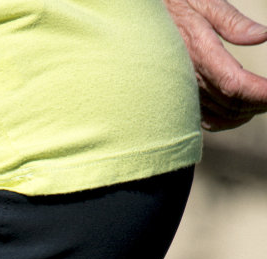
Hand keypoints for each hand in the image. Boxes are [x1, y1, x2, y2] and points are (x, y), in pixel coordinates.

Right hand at [165, 0, 266, 129]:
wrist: (130, 23)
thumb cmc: (168, 7)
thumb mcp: (200, 2)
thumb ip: (231, 21)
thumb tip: (262, 35)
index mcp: (199, 53)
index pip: (236, 85)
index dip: (261, 94)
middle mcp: (189, 78)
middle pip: (233, 103)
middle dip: (260, 103)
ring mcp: (182, 92)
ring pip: (223, 114)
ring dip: (247, 112)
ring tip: (263, 101)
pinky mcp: (177, 98)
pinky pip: (206, 120)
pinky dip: (227, 121)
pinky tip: (239, 113)